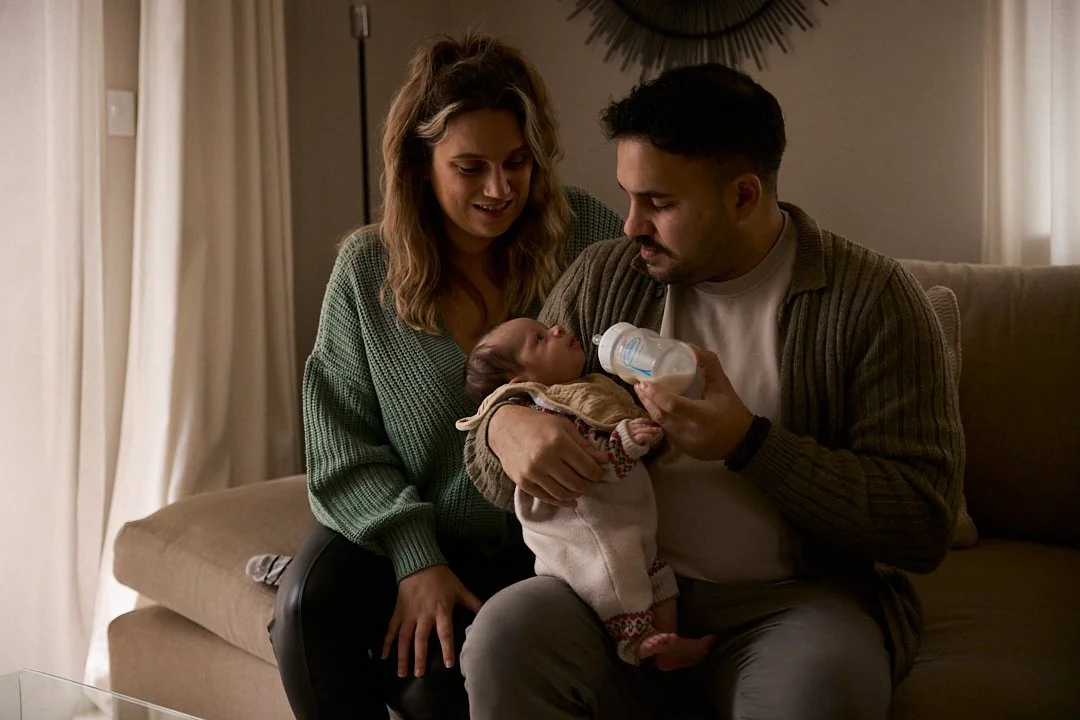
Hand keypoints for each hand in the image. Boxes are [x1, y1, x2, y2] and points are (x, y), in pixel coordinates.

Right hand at [381, 565, 481, 677]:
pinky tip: (384, 656)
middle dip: (419, 658)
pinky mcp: (398, 611)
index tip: (449, 664)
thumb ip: (473, 603)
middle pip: (421, 639)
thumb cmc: (442, 578)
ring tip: (402, 673)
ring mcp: (409, 614)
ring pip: (404, 638)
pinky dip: (387, 642)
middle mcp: (424, 615)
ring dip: (402, 656)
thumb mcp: (460, 589)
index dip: (447, 648)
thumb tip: (488, 612)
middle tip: (419, 675)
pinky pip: (391, 628)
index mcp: (441, 610)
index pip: (445, 633)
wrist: (420, 562)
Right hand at [488, 404, 607, 506]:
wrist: (504, 427)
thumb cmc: (538, 424)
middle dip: (588, 484)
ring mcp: (532, 473)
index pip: (587, 468)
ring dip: (576, 494)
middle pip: (577, 483)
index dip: (597, 473)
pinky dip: (561, 502)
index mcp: (558, 442)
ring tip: (579, 487)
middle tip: (589, 480)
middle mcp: (545, 459)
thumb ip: (584, 445)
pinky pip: (547, 498)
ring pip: (563, 494)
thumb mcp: (564, 427)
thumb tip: (604, 461)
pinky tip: (570, 500)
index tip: (598, 472)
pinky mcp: (523, 482)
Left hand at [634, 346, 753, 460]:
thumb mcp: (723, 386)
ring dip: (650, 408)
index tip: (644, 382)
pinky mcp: (682, 449)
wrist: (741, 443)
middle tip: (639, 384)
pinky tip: (655, 407)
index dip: (656, 393)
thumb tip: (691, 348)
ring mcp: (684, 443)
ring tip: (643, 393)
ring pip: (661, 424)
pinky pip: (666, 431)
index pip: (673, 405)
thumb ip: (709, 365)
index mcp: (703, 416)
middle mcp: (690, 432)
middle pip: (661, 415)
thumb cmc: (732, 412)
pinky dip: (659, 418)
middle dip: (647, 399)